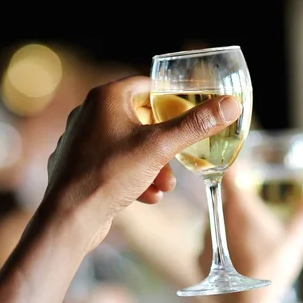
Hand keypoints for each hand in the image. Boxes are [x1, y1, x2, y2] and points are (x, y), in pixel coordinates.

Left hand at [44, 75, 241, 251]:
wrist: (70, 217)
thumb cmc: (109, 174)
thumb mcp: (160, 148)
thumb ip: (196, 125)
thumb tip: (231, 104)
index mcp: (105, 98)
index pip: (146, 86)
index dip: (171, 99)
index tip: (189, 115)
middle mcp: (89, 115)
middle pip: (141, 120)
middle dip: (164, 145)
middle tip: (179, 160)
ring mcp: (82, 142)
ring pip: (130, 147)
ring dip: (153, 166)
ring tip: (165, 186)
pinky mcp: (81, 168)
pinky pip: (115, 166)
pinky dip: (134, 179)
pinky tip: (147, 197)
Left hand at [198, 162, 302, 300]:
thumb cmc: (272, 269)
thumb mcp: (296, 241)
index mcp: (239, 207)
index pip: (229, 173)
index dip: (235, 168)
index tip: (244, 170)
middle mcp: (217, 218)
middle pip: (224, 199)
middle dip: (238, 201)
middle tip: (256, 211)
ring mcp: (205, 237)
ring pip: (216, 221)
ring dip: (229, 224)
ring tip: (249, 239)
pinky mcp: (199, 256)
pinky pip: (210, 242)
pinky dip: (221, 245)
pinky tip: (237, 258)